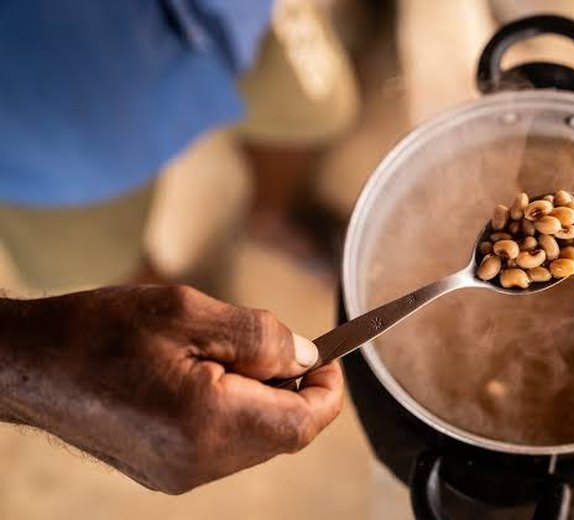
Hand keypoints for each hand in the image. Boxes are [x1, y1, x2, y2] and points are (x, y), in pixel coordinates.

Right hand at [0, 285, 342, 493]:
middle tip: (271, 344)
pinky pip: (226, 446)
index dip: (328, 389)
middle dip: (293, 388)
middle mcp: (199, 462)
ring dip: (263, 399)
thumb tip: (308, 356)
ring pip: (257, 441)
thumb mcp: (189, 312)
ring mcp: (180, 474)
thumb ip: (261, 337)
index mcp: (210, 423)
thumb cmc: (100, 331)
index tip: (329, 356)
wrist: (28, 367)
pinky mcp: (165, 472)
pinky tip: (206, 378)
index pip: (304, 423)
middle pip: (284, 434)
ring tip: (225, 355)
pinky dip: (236, 412)